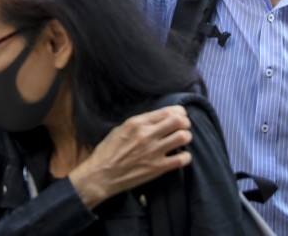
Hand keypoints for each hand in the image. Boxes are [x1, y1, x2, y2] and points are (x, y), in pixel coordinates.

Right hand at [69, 105, 191, 208]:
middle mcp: (147, 135)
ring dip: (186, 137)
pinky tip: (180, 157)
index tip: (180, 116)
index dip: (179, 112)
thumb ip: (139, 123)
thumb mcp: (120, 130)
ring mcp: (154, 151)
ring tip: (182, 141)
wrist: (100, 176)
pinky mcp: (157, 168)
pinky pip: (182, 159)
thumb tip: (156, 118)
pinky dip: (186, 157)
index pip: (167, 111)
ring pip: (183, 137)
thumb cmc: (107, 152)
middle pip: (178, 121)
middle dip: (185, 122)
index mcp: (137, 123)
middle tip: (184, 127)